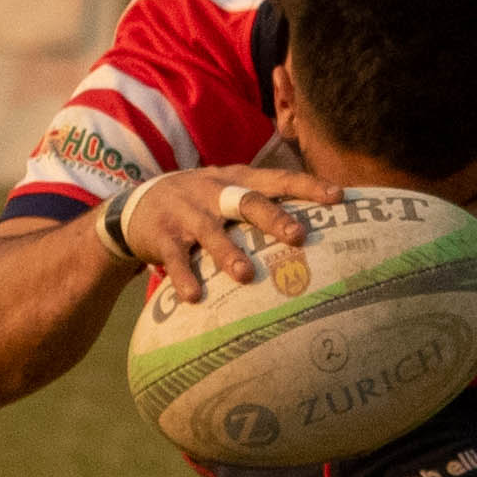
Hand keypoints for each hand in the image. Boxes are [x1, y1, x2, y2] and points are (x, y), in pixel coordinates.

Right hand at [121, 167, 341, 303]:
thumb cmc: (202, 204)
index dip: (308, 186)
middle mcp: (214, 191)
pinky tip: (194, 296)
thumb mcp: (230, 193)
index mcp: (237, 180)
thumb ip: (264, 205)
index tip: (338, 196)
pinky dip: (184, 276)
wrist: (138, 204)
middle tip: (298, 236)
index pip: (278, 179)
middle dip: (274, 218)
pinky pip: (175, 256)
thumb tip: (318, 229)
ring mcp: (187, 212)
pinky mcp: (162, 234)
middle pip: (248, 202)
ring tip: (245, 275)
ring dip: (228, 253)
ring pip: (211, 231)